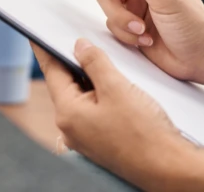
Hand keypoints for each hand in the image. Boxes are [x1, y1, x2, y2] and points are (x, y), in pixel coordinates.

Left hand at [34, 40, 200, 189]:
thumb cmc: (144, 133)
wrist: (168, 168)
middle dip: (74, 62)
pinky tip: (116, 86)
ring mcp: (85, 137)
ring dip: (92, 79)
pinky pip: (94, 110)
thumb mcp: (117, 88)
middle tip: (80, 40)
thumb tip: (80, 46)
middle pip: (67, 84)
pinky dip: (101, 95)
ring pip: (83, 97)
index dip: (45, 49)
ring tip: (105, 61)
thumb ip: (95, 62)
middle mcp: (71, 128)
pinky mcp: (100, 141)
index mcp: (68, 114)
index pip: (52, 72)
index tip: (35, 35)